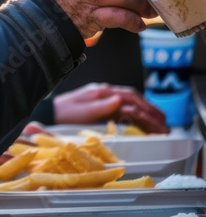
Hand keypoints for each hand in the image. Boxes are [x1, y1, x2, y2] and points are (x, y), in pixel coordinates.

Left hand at [53, 83, 168, 132]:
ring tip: (161, 124)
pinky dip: (137, 115)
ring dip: (146, 113)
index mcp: (102, 92)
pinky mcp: (103, 107)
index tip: (157, 118)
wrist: (51, 113)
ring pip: (131, 104)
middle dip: (151, 111)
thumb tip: (119, 99)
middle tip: (165, 123)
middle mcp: (106, 94)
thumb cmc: (64, 112)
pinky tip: (144, 122)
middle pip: (134, 100)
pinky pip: (125, 110)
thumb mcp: (81, 110)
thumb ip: (100, 105)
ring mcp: (106, 100)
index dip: (144, 108)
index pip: (129, 98)